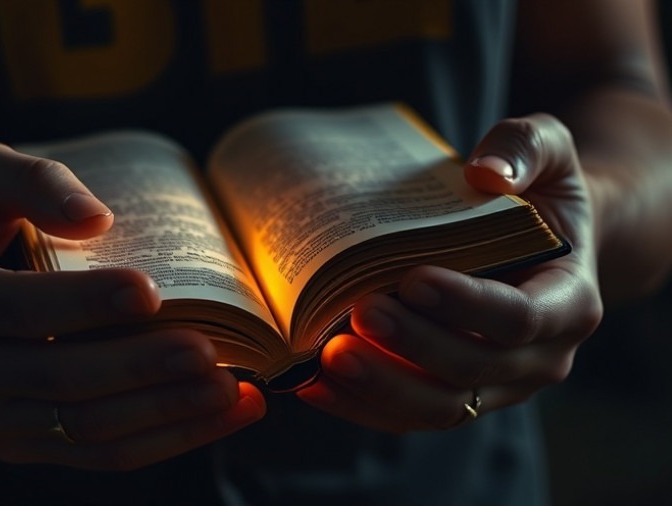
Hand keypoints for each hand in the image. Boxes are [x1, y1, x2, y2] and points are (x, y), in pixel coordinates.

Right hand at [0, 142, 264, 468]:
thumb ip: (34, 181)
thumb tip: (97, 217)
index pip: (20, 306)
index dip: (85, 302)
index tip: (152, 289)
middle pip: (61, 380)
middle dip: (141, 369)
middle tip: (211, 352)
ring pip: (87, 429)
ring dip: (165, 415)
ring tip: (233, 392)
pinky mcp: (21, 441)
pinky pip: (97, 452)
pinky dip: (164, 439)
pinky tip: (220, 415)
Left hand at [298, 114, 602, 431]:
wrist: (539, 241)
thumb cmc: (537, 194)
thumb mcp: (546, 151)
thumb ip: (525, 147)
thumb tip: (487, 171)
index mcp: (568, 304)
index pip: (519, 318)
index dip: (466, 305)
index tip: (413, 279)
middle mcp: (538, 359)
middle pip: (472, 368)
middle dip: (412, 343)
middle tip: (359, 310)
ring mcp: (495, 386)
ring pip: (438, 407)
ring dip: (381, 386)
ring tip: (328, 357)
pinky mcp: (453, 396)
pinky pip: (406, 416)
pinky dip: (360, 405)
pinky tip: (313, 384)